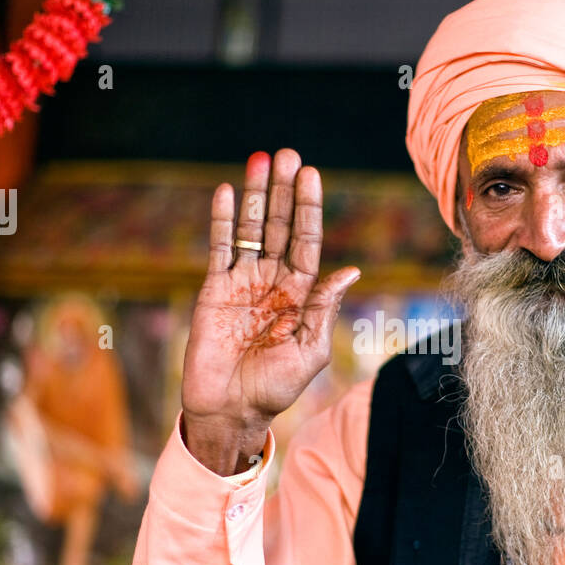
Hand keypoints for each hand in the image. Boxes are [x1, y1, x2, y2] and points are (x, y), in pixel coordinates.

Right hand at [180, 149, 359, 474]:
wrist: (230, 409)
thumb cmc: (275, 387)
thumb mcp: (310, 350)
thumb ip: (324, 308)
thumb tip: (351, 271)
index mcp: (301, 293)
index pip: (307, 241)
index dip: (308, 209)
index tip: (311, 174)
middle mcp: (273, 281)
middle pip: (279, 226)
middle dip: (283, 191)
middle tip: (287, 154)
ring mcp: (242, 283)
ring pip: (250, 230)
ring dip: (254, 195)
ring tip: (260, 160)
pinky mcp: (213, 290)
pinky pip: (219, 248)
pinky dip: (221, 220)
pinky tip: (225, 191)